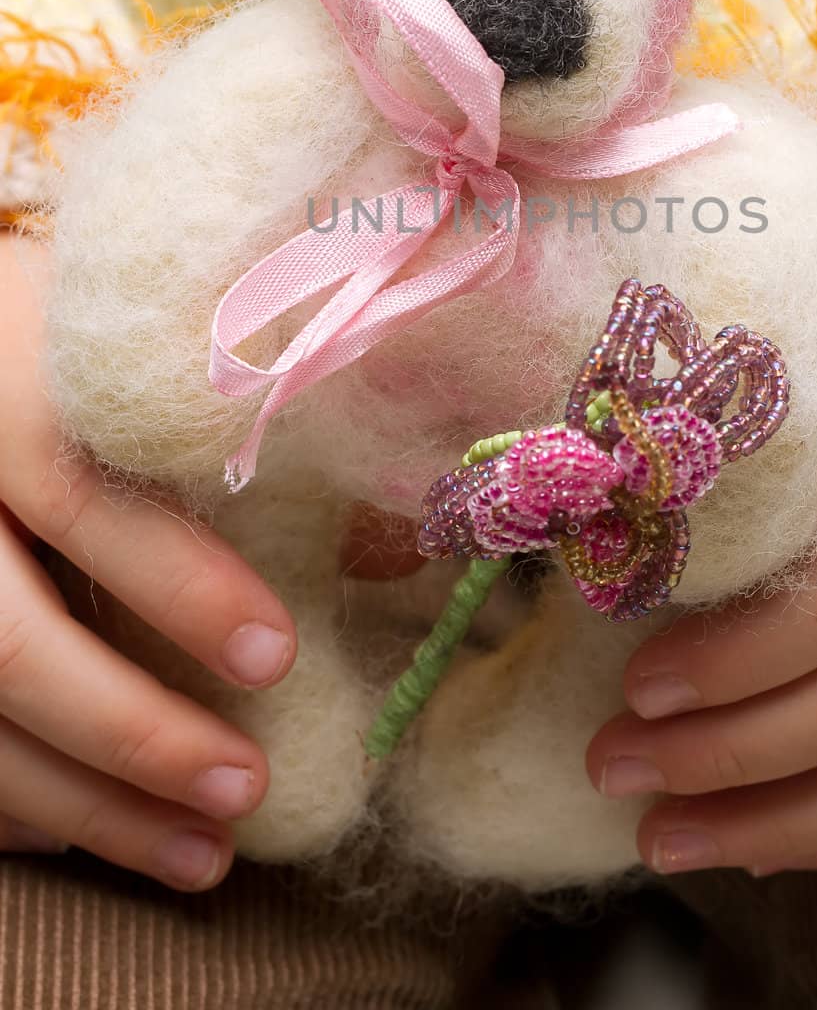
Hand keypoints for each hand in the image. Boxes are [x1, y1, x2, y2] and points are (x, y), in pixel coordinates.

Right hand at [0, 233, 296, 889]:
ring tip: (205, 856)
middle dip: (132, 734)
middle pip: (9, 643)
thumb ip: (251, 427)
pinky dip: (18, 809)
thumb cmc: (73, 340)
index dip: (174, 582)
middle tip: (244, 787)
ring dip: (88, 809)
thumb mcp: (146, 347)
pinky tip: (99, 837)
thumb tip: (396, 546)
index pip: (76, 493)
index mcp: (4, 387)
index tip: (278, 654)